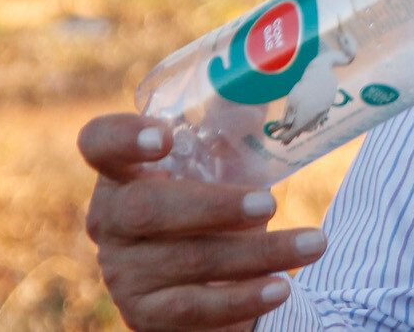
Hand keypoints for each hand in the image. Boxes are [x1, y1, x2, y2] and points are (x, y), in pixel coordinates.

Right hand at [80, 113, 327, 330]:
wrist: (214, 281)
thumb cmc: (214, 206)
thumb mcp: (221, 167)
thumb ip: (233, 131)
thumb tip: (262, 102)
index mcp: (123, 171)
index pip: (100, 143)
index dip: (122, 137)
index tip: (163, 136)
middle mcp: (111, 220)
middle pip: (145, 209)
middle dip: (214, 206)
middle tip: (270, 203)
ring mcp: (122, 271)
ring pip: (188, 261)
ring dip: (258, 253)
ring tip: (314, 244)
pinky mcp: (145, 314)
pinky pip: (194, 309)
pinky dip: (242, 298)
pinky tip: (280, 288)